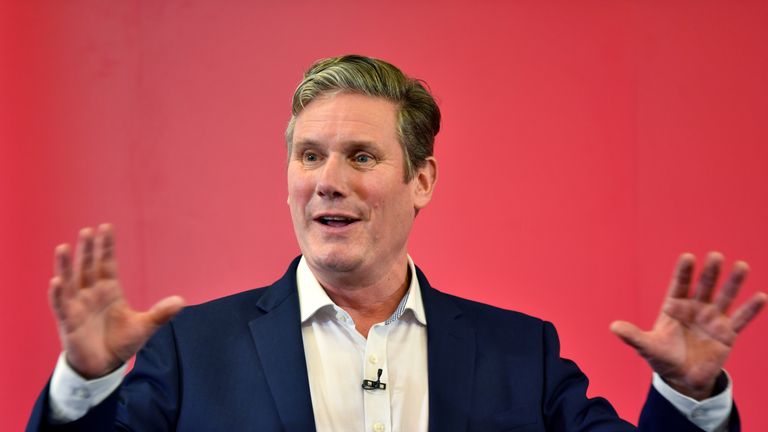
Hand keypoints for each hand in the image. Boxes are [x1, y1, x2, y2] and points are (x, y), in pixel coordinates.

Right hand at [48, 224, 184, 378]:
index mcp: (110, 291)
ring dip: (66, 266)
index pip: (107, 264)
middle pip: (88, 267)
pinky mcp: (69, 321)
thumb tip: (181, 301)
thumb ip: (160, 314)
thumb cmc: (120, 343)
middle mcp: (92, 294)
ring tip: (63, 248)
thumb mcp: (144, 327)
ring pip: (71, 281)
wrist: (103, 367)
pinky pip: (61, 305)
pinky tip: (57, 281)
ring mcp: (78, 306)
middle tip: (87, 231)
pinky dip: (58, 294)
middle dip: (87, 250)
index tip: (106, 227)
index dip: (106, 247)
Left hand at [610, 252, 766, 399]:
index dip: (683, 273)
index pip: (679, 285)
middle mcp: (695, 308)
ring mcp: (712, 319)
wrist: (682, 378)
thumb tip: (613, 327)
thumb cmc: (662, 357)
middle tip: (715, 256)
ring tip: (741, 266)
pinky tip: (760, 297)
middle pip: (703, 286)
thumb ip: (633, 336)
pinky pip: (740, 319)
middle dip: (709, 272)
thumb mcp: (646, 347)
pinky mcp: (727, 334)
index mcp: (674, 307)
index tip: (688, 257)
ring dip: (733, 283)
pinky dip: (750, 309)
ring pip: (724, 297)